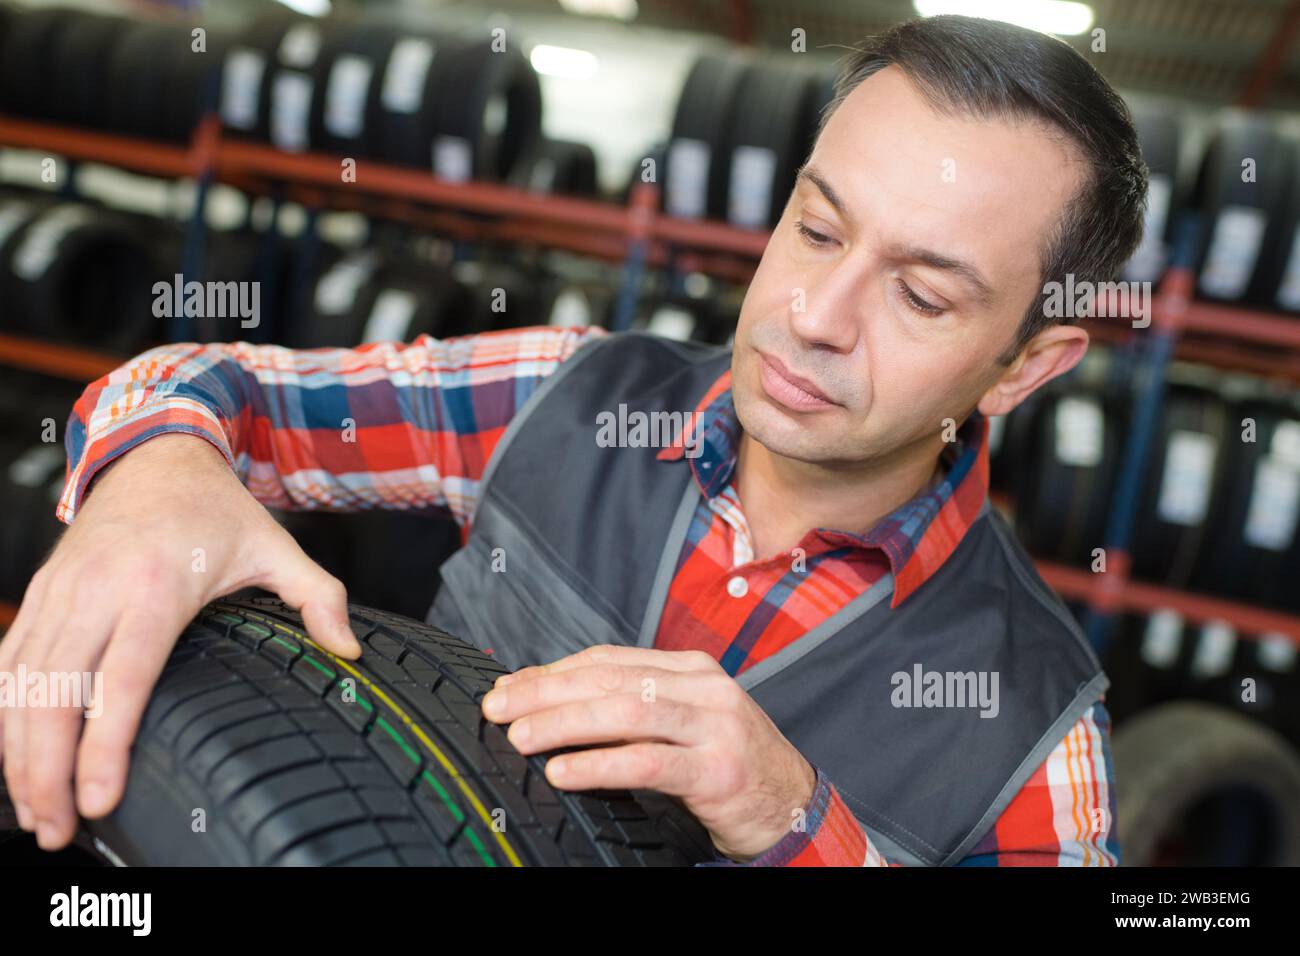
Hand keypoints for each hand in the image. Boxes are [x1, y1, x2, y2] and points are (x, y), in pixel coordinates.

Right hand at [0, 433, 362, 850]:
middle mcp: (98, 590)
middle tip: (58, 827)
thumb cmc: (216, 508)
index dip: (104, 743)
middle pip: (55, 694)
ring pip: (21, 685)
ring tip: (36, 813)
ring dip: (17, 755)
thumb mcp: (277, 545)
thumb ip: (317, 598)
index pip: (122, 678)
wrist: (155, 454)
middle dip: (47, 770)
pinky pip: (9, 662)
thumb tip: (349, 651)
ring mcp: (61, 591)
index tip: (100, 798)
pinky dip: (3, 716)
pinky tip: (13, 760)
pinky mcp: (40, 593)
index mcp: (157, 585)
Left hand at [480, 644, 815, 860]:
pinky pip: (648, 762)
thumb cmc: (725, 764)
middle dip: (546, 693)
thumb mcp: (680, 724)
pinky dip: (598, 765)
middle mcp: (704, 687)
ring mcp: (715, 726)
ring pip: (625, 712)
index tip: (507, 688)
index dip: (552, 671)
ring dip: (564, 724)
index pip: (607, 660)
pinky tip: (563, 773)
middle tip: (498, 710)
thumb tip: (546, 698)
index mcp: (690, 668)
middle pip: (609, 680)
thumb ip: (627, 708)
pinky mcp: (719, 770)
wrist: (793, 806)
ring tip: (521, 738)